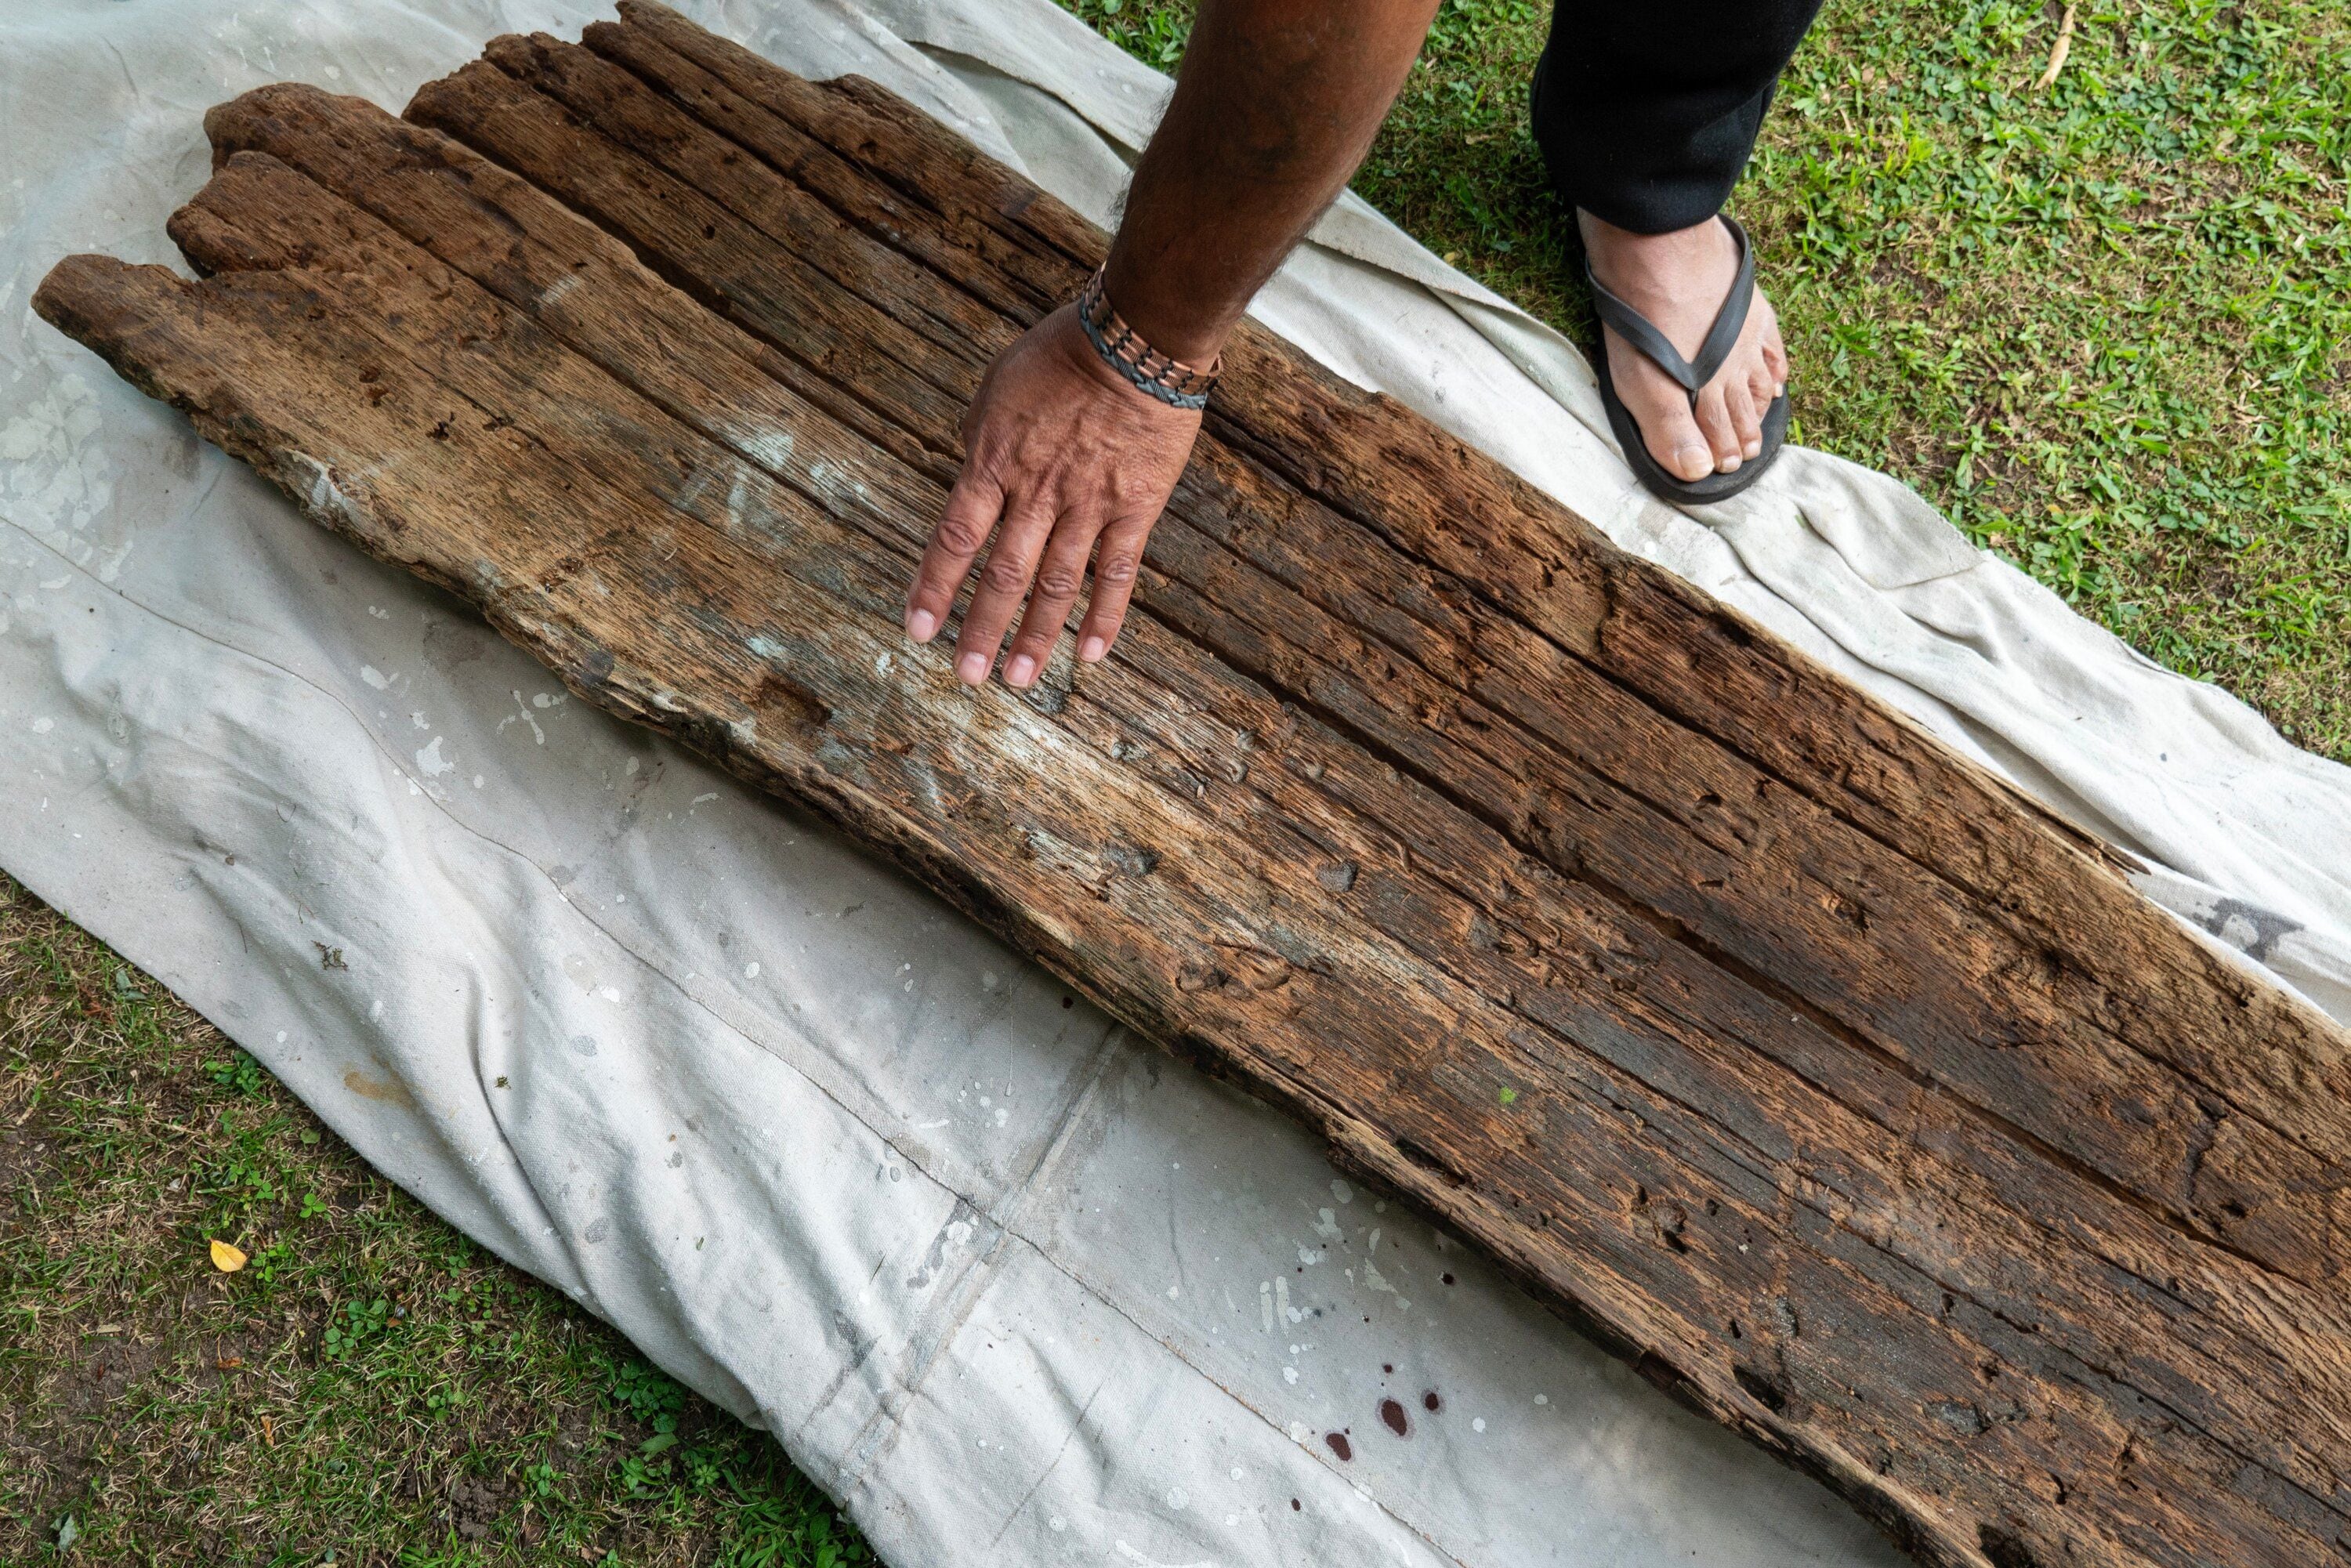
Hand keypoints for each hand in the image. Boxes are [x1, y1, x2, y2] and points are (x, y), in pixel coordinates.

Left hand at [905, 302, 1201, 687]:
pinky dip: (1104, 615)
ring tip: (1020, 679)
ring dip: (1036, 636)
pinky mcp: (1135, 507)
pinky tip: (1090, 654)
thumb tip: (972, 482)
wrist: (1136, 338)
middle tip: (967, 676)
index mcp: (995, 461)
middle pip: (1004, 574)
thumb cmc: (1061, 353)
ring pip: (1058, 584)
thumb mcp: (997, 390)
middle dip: (982, 628)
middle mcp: (1037, 492)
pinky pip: (1117, 572)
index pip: (955, 537)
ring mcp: (1088, 504)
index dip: (935, 587)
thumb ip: (982, 444)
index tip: (918, 630)